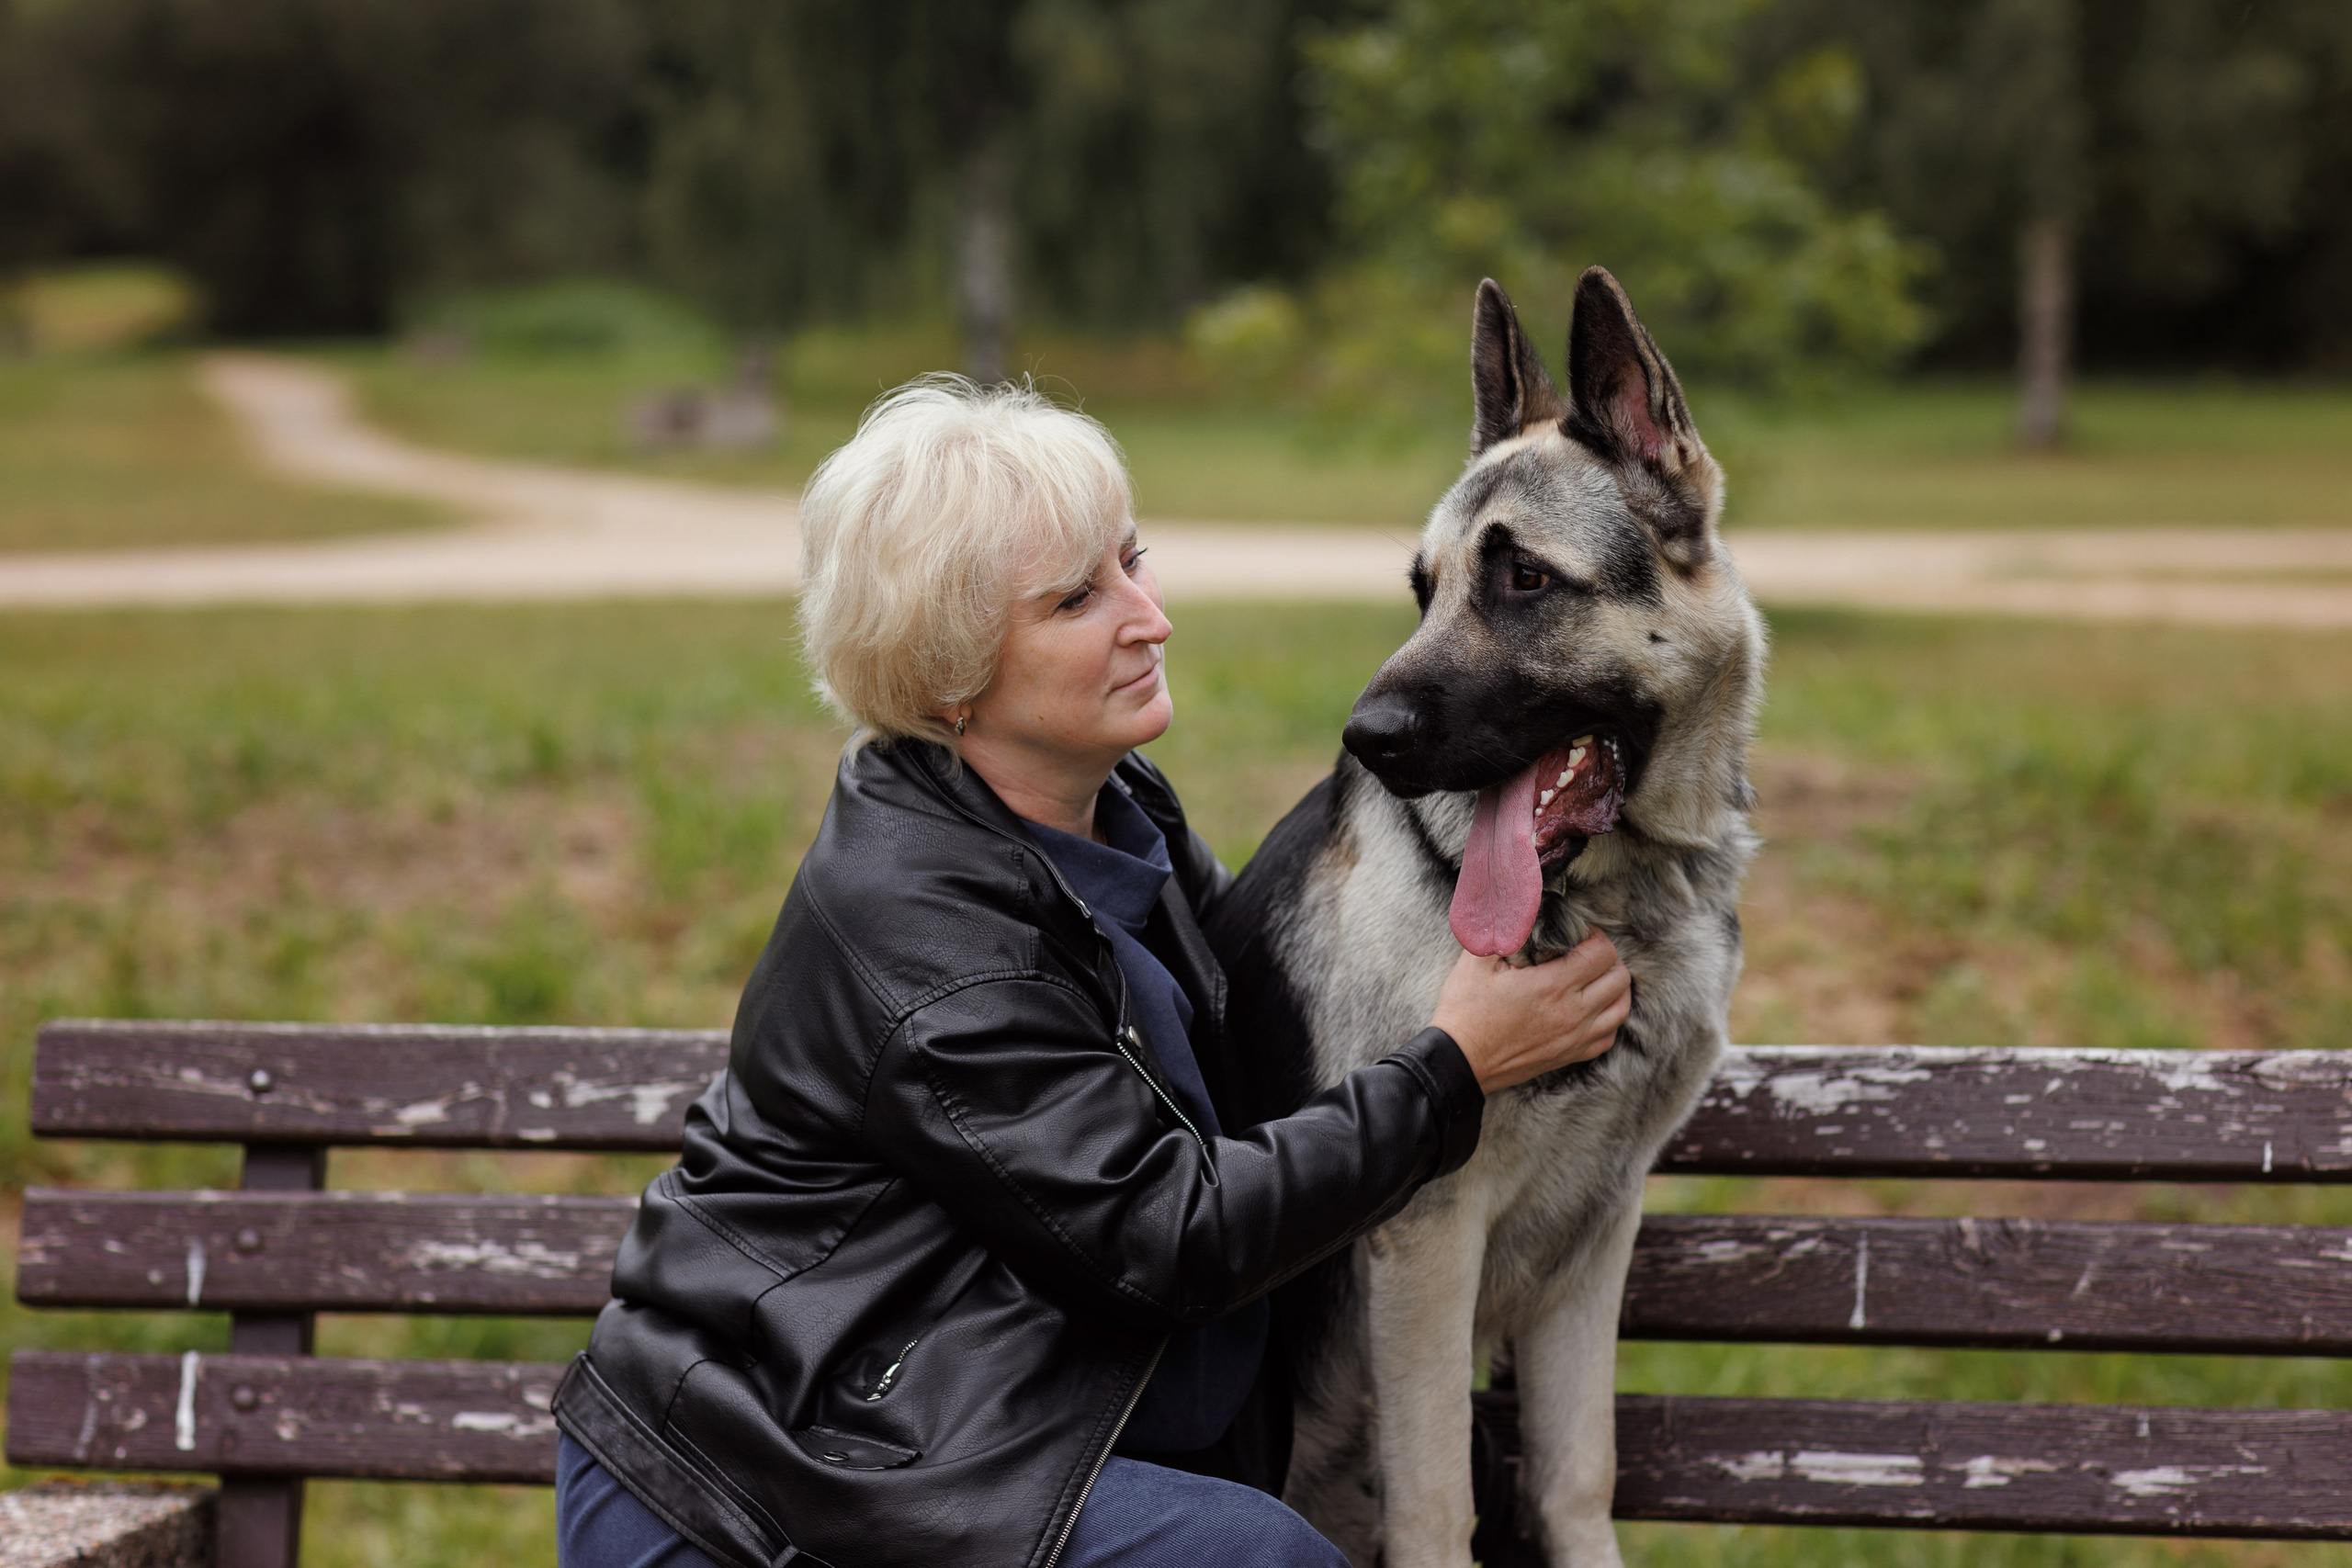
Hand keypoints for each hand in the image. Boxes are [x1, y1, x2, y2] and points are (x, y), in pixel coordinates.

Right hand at [1428, 930, 1630, 1094]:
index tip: (1579, 933)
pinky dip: (1607, 1018)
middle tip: (1586, 952)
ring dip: (1614, 988)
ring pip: (1621, 1008)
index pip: (1602, 953)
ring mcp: (1574, 1038)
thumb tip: (1518, 900)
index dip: (1595, 936)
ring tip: (1594, 977)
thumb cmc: (1465, 1010)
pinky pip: (1609, 1036)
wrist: (1459, 1061)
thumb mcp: (1477, 960)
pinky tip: (1590, 1008)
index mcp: (1552, 986)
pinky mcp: (1570, 1055)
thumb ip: (1503, 927)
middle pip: (1619, 978)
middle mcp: (1572, 1013)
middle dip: (1607, 958)